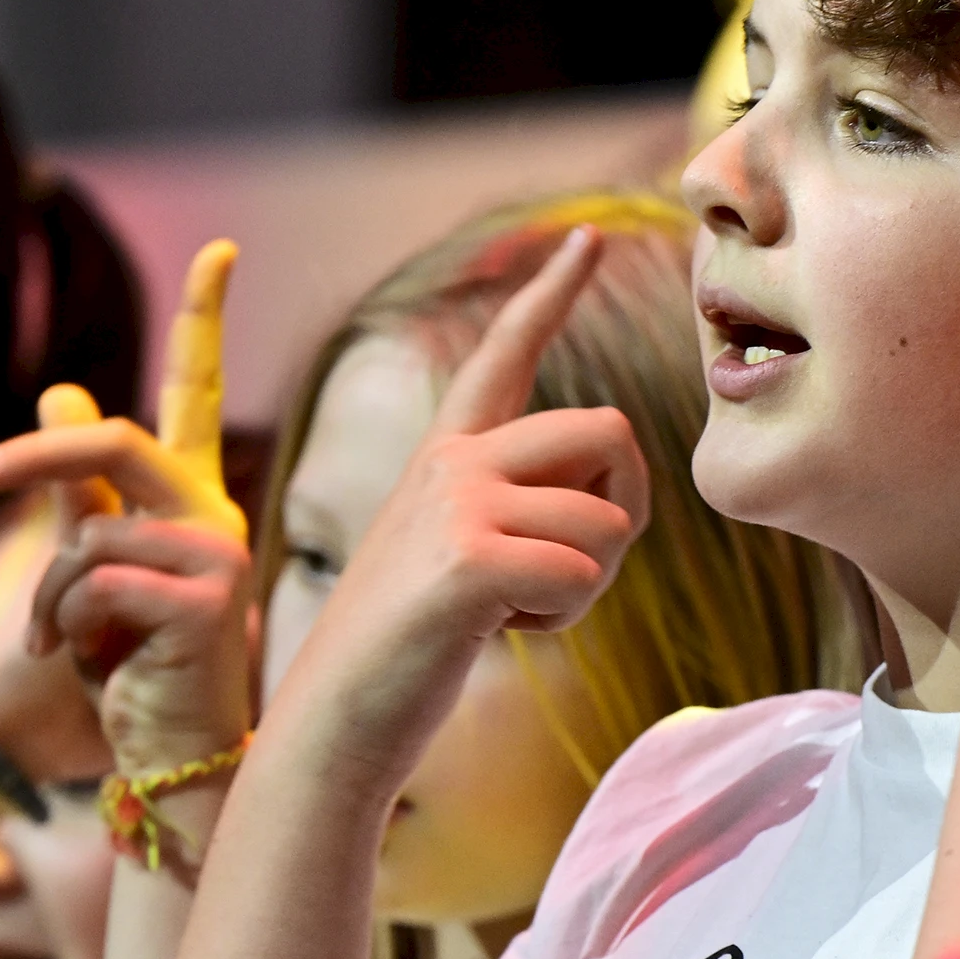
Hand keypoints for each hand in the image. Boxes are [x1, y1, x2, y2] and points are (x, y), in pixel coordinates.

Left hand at [0, 240, 250, 774]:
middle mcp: (213, 517)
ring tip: (66, 647)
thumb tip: (60, 383)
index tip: (223, 251)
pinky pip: (96, 582)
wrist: (172, 763)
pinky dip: (68, 625)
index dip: (207, 319)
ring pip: (88, 536)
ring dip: (50, 599)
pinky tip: (95, 664)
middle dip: (37, 457)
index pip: (195, 394)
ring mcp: (217, 556)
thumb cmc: (135, 672)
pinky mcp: (207, 600)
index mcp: (190, 501)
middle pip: (113, 442)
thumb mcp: (93, 571)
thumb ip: (80, 484)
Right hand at [259, 230, 647, 774]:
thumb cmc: (408, 654)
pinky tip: (498, 633)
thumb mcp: (463, 560)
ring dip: (588, 585)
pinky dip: (563, 618)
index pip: (505, 352)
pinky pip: (583, 572)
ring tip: (511, 613)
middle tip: (566, 573)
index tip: (583, 235)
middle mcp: (452, 460)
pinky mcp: (469, 560)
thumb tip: (612, 500)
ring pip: (609, 519)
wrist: (336, 723)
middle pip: (611, 432)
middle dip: (623, 507)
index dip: (550, 292)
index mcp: (447, 453)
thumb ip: (520, 512)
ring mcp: (457, 504)